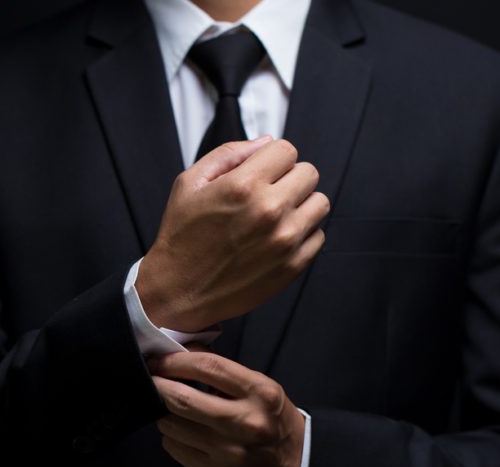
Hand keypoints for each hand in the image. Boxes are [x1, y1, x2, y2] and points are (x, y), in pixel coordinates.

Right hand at [136, 136, 329, 331]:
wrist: (179, 291)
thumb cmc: (182, 239)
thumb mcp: (190, 183)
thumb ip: (229, 154)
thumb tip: (264, 142)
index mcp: (243, 186)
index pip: (287, 150)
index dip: (273, 158)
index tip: (264, 171)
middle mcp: (269, 211)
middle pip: (309, 173)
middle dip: (290, 178)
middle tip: (270, 193)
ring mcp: (285, 240)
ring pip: (320, 203)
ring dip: (301, 205)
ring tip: (276, 216)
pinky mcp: (293, 266)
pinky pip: (318, 237)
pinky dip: (303, 235)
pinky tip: (277, 238)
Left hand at [147, 347, 304, 466]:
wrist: (296, 463)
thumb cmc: (272, 418)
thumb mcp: (259, 387)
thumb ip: (223, 372)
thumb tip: (182, 352)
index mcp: (259, 392)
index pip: (208, 367)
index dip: (176, 361)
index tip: (160, 361)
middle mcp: (244, 421)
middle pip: (182, 399)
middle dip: (158, 386)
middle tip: (151, 380)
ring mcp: (229, 451)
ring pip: (173, 425)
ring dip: (164, 413)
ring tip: (170, 409)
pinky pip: (175, 449)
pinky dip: (171, 437)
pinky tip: (182, 433)